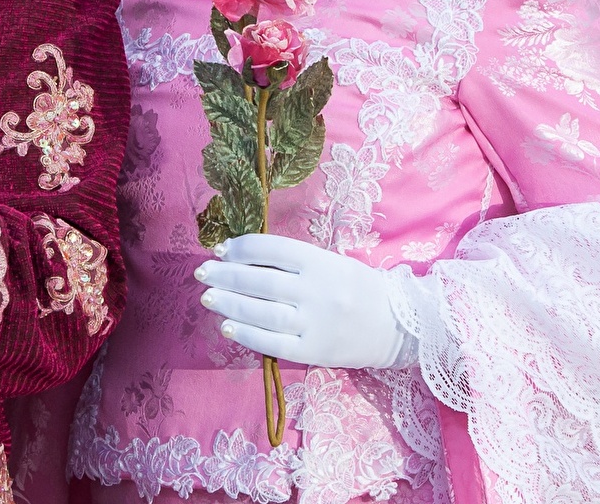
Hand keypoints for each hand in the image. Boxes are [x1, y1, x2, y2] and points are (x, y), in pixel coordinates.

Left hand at [194, 233, 410, 369]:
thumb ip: (293, 262)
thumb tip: (243, 258)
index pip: (272, 250)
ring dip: (230, 304)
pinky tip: (228, 326)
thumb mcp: (331, 262)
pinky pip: (272, 344)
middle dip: (227, 276)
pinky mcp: (313, 351)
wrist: (396, 326)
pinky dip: (247, 334)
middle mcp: (317, 292)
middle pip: (261, 282)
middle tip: (203, 273)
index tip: (221, 250)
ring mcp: (315, 324)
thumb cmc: (357, 288)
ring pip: (263, 313)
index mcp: (322, 262)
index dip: (242, 248)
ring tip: (208, 297)